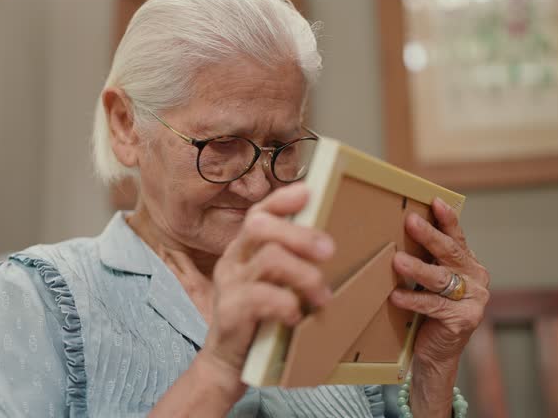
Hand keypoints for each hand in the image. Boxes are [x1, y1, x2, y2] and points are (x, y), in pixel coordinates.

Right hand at [198, 182, 335, 387]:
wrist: (228, 363)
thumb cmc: (259, 320)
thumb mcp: (274, 286)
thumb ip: (290, 264)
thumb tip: (327, 246)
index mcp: (244, 249)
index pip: (258, 213)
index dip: (281, 200)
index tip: (308, 193)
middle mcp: (234, 260)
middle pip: (260, 227)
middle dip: (299, 234)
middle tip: (329, 251)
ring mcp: (230, 284)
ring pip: (269, 259)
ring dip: (305, 276)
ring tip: (322, 297)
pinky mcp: (231, 310)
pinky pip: (261, 297)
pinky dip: (286, 303)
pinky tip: (295, 316)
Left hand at [390, 197, 489, 415]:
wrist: (437, 353)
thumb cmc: (430, 311)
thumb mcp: (431, 281)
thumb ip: (427, 260)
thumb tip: (400, 230)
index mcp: (469, 265)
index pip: (457, 237)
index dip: (447, 219)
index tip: (434, 201)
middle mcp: (477, 279)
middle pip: (450, 253)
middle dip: (429, 235)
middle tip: (410, 221)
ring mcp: (473, 300)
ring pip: (441, 279)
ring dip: (417, 269)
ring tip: (397, 261)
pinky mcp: (463, 320)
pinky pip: (433, 305)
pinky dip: (412, 299)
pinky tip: (395, 296)